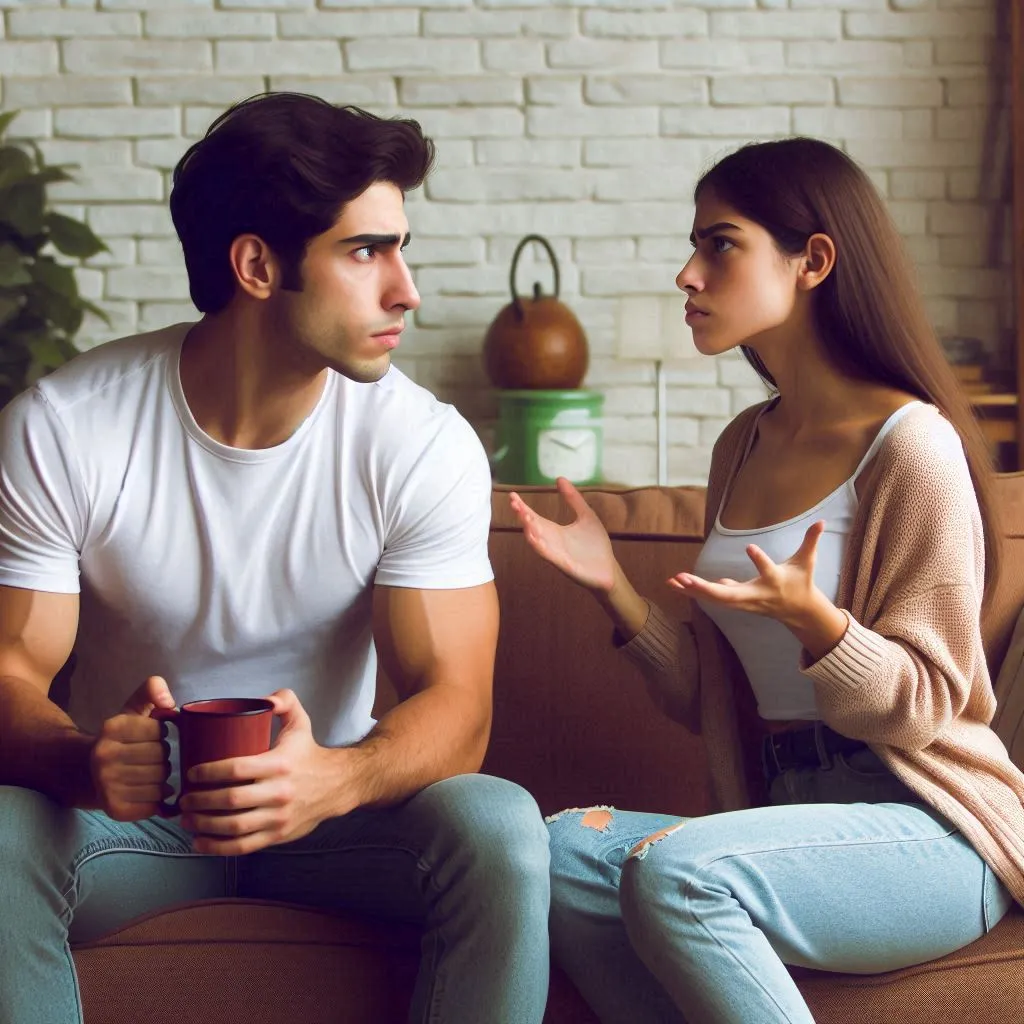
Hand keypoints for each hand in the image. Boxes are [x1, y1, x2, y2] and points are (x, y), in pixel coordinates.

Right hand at [89, 675, 175, 821]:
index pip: (159, 729)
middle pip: (162, 756)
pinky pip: (154, 804)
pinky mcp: (114, 809)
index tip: (153, 736)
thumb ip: (152, 690)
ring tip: (153, 774)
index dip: (162, 733)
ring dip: (164, 779)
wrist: (88, 772)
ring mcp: (106, 784)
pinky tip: (149, 791)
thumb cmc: (123, 738)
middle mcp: (104, 755)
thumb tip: (169, 702)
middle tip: (154, 758)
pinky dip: (158, 799)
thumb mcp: (133, 709)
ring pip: (161, 782)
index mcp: (111, 728)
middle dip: (165, 757)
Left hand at [180, 689, 340, 855]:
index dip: (208, 772)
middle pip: (231, 800)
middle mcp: (279, 793)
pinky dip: (217, 848)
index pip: (237, 769)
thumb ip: (284, 700)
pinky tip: (200, 841)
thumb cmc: (309, 754)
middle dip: (200, 802)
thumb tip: (263, 700)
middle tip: (184, 799)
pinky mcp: (278, 835)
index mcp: (280, 764)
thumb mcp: (300, 722)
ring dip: (204, 825)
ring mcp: (278, 817)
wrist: (337, 785)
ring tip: (187, 819)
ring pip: (234, 827)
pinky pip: (243, 846)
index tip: (191, 773)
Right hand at [509, 477, 616, 592]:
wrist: (608, 570)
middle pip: (532, 528)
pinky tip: (535, 538)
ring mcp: (556, 554)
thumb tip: (560, 478)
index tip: (513, 495)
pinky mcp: (564, 565)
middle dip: (523, 516)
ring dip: (530, 530)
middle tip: (514, 503)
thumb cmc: (595, 545)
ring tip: (524, 516)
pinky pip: (549, 556)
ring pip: (538, 542)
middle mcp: (551, 542)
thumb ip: (573, 498)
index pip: (534, 517)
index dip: (523, 507)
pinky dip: (541, 547)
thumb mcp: (585, 515)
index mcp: (555, 531)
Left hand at [668, 520, 825, 627]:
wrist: (799, 612)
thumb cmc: (801, 582)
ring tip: (673, 580)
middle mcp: (755, 594)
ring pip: (715, 599)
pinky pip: (711, 599)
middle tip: (685, 578)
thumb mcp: (807, 562)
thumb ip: (811, 541)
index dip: (760, 560)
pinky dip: (693, 592)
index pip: (767, 571)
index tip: (750, 547)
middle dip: (707, 588)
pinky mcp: (735, 603)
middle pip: (729, 595)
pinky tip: (674, 584)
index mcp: (774, 581)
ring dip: (693, 590)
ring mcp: (744, 602)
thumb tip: (822, 521)